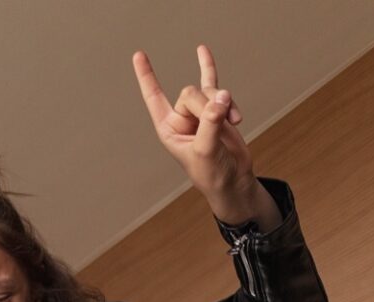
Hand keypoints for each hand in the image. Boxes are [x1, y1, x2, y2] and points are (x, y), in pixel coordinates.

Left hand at [133, 45, 277, 227]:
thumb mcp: (206, 150)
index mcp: (168, 128)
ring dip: (224, 102)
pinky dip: (208, 67)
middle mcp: (181, 118)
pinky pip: (212, 82)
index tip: (139, 55)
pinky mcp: (217, 109)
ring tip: (235, 119)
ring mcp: (200, 112)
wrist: (233, 179)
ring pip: (208, 90)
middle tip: (220, 121)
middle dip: (206, 104)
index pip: (154, 97)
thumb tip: (221, 97)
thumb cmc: (212, 173)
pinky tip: (202, 50)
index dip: (146, 77)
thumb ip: (211, 123)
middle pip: (190, 93)